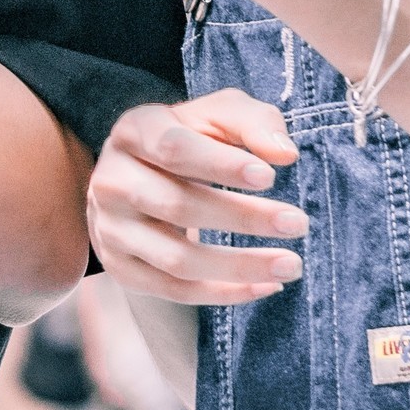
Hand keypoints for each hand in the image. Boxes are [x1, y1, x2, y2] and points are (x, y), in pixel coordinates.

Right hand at [88, 91, 305, 304]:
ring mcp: (111, 229)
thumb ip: (254, 122)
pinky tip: (266, 285)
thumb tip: (285, 154)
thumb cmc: (190, 137)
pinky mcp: (121, 268)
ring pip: (178, 259)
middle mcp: (112, 180)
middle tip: (298, 223)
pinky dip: (225, 294)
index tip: (270, 176)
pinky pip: (175, 292)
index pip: (173, 148)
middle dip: (244, 217)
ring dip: (241, 266)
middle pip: (178, 206)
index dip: (221, 165)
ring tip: (291, 264)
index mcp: (133, 131)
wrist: (141, 173)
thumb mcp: (217, 115)